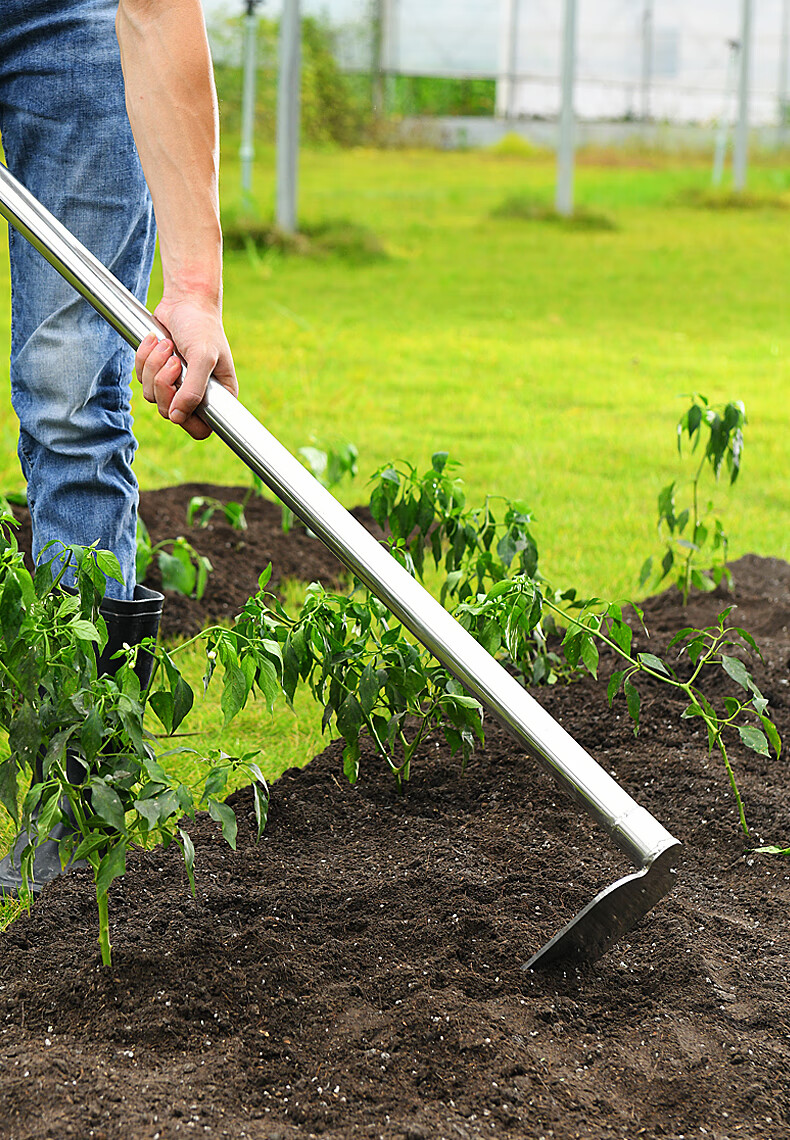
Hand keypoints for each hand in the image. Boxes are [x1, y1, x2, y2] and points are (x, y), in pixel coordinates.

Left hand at [134, 296, 237, 440]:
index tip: (179, 393)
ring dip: (154, 367)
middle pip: (170, 412)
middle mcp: (197, 395)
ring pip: (152, 396)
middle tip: (173, 360)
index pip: (201, 429)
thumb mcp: (203, 357)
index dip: (185, 417)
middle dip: (164, 384)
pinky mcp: (158, 373)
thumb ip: (192, 390)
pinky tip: (156, 341)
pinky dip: (144, 358)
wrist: (185, 301)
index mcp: (218, 396)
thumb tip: (176, 417)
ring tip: (166, 345)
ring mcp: (176, 385)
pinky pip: (141, 379)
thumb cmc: (202, 327)